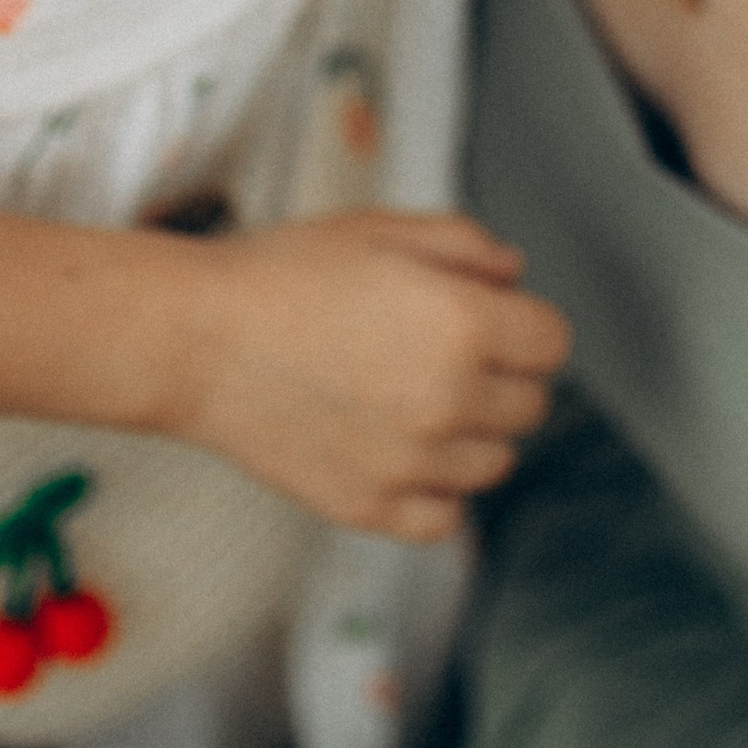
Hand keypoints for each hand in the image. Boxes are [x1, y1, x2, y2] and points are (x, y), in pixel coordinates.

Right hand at [165, 211, 570, 539]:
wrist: (194, 340)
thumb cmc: (279, 277)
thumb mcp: (380, 230)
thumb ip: (463, 244)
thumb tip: (514, 275)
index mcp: (460, 324)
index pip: (553, 343)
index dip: (524, 325)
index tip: (493, 320)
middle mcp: (447, 400)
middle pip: (531, 406)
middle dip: (502, 376)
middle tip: (443, 354)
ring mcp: (409, 463)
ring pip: (495, 464)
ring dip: (471, 434)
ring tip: (411, 399)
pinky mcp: (368, 507)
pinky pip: (444, 517)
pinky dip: (434, 491)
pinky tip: (399, 450)